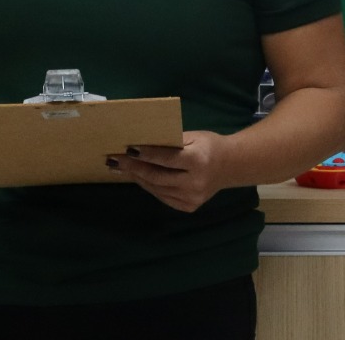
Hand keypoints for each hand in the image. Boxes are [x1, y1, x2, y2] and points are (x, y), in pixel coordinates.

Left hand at [109, 130, 226, 212]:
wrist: (230, 166)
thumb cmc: (208, 145)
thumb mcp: (193, 137)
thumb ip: (170, 142)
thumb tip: (140, 144)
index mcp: (198, 160)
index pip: (166, 159)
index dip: (145, 154)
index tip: (127, 149)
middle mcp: (195, 182)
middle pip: (157, 177)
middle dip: (134, 168)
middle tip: (114, 160)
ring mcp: (192, 198)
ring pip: (156, 188)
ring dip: (137, 178)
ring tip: (121, 168)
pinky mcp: (188, 207)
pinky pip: (162, 196)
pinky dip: (149, 186)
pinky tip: (138, 177)